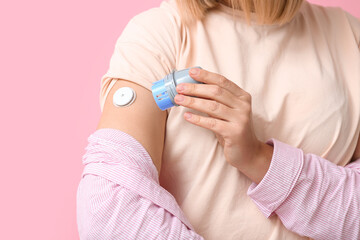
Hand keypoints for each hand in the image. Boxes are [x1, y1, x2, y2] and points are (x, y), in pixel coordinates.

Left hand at [174, 68, 272, 182]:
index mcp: (242, 97)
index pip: (222, 81)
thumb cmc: (233, 130)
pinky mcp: (234, 133)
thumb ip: (216, 101)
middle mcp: (243, 106)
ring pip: (212, 106)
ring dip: (193, 101)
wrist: (248, 152)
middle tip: (179, 87)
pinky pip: (212, 123)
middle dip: (195, 88)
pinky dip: (197, 119)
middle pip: (216, 92)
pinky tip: (186, 116)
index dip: (206, 75)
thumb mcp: (227, 112)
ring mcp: (240, 119)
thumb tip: (193, 88)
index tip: (191, 72)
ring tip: (178, 99)